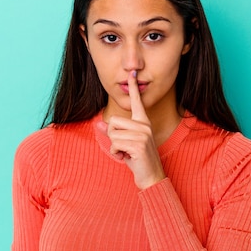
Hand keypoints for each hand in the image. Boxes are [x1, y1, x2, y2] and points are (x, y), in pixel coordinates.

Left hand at [98, 70, 165, 189]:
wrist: (151, 177)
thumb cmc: (138, 160)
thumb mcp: (124, 145)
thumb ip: (113, 134)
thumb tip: (99, 125)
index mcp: (143, 122)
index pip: (136, 102)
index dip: (133, 87)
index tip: (132, 73)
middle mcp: (144, 125)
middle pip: (114, 122)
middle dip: (113, 137)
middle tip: (124, 147)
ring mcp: (143, 134)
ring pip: (113, 134)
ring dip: (115, 147)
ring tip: (126, 153)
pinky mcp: (139, 144)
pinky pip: (115, 144)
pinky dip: (116, 153)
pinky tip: (127, 158)